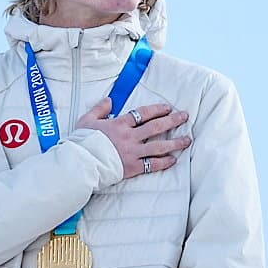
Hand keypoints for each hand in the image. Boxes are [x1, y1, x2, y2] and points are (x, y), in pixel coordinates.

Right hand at [76, 98, 190, 178]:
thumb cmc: (82, 142)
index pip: (143, 113)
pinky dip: (164, 163)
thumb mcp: (87, 120)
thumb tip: (110, 100)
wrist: (80, 163)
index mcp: (119, 124)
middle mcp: (129, 137)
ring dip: (175, 143)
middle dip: (172, 120)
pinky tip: (173, 160)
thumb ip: (99, 109)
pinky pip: (152, 165)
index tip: (168, 108)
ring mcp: (132, 152)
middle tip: (185, 117)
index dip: (157, 109)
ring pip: (158, 146)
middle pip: (156, 127)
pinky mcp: (132, 167)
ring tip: (187, 140)